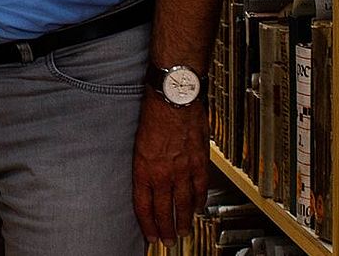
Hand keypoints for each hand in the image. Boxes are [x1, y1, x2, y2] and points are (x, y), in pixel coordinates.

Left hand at [132, 93, 207, 244]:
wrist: (173, 96)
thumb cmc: (153, 113)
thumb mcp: (138, 143)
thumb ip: (144, 165)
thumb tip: (146, 181)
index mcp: (144, 169)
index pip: (144, 206)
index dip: (147, 225)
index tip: (150, 236)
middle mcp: (163, 173)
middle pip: (164, 210)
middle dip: (166, 229)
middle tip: (168, 241)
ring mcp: (183, 169)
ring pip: (184, 203)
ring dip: (183, 220)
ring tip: (183, 231)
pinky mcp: (199, 161)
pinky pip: (200, 187)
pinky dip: (199, 200)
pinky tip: (198, 208)